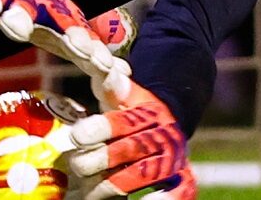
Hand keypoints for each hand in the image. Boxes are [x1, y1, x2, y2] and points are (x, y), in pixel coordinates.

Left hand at [69, 71, 196, 199]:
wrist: (167, 128)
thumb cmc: (133, 114)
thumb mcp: (123, 97)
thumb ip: (115, 87)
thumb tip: (109, 72)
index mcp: (149, 111)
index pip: (124, 120)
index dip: (101, 128)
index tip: (77, 135)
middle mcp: (165, 134)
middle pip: (132, 149)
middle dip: (101, 159)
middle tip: (78, 165)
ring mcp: (174, 158)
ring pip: (144, 174)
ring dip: (113, 184)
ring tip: (90, 192)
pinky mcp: (183, 179)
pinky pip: (180, 192)